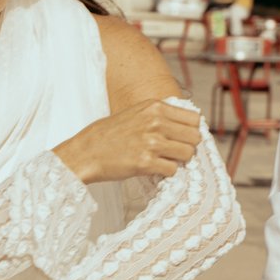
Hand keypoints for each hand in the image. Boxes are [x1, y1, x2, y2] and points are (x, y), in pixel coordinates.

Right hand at [56, 99, 200, 184]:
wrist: (84, 152)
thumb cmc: (108, 134)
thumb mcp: (135, 113)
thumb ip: (159, 115)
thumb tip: (187, 124)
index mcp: (154, 107)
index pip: (194, 119)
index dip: (191, 131)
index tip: (182, 138)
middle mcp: (155, 122)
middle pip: (195, 137)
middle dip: (187, 146)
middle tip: (173, 152)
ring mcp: (151, 142)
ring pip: (188, 154)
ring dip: (178, 160)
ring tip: (162, 160)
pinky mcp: (146, 162)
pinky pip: (173, 170)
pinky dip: (166, 172)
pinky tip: (153, 169)